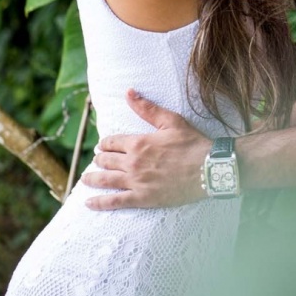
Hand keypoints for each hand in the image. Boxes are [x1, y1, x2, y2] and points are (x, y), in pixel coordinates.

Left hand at [81, 90, 210, 210]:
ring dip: (92, 179)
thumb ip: (147, 108)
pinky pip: (114, 201)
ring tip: (86, 179)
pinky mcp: (142, 198)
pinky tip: (89, 203)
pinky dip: (99, 202)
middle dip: (100, 159)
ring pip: (105, 180)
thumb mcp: (172, 121)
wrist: (209, 169)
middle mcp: (132, 162)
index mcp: (138, 142)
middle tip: (99, 161)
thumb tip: (129, 92)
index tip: (104, 146)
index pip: (111, 142)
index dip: (105, 144)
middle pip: (106, 161)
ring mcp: (135, 181)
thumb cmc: (193, 143)